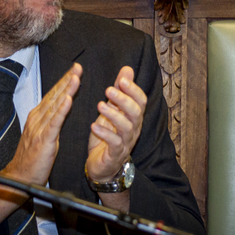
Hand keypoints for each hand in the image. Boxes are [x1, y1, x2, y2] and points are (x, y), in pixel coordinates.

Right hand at [0, 63, 79, 222]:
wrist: (20, 177)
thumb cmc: (33, 157)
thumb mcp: (44, 133)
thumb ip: (52, 119)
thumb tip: (62, 105)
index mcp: (38, 116)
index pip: (53, 95)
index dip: (64, 81)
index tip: (75, 69)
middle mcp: (37, 119)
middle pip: (54, 96)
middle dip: (67, 80)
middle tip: (78, 67)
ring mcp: (39, 129)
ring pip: (55, 106)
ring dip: (66, 90)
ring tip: (75, 77)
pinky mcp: (43, 140)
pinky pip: (54, 123)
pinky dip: (61, 110)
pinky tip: (67, 100)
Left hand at [86, 65, 145, 184]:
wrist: (102, 165)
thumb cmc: (107, 135)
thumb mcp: (112, 110)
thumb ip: (120, 91)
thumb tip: (127, 68)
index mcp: (133, 117)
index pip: (141, 101)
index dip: (134, 90)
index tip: (122, 79)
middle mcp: (133, 129)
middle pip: (136, 113)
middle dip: (124, 100)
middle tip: (109, 89)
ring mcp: (126, 142)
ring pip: (126, 127)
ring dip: (114, 115)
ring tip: (100, 105)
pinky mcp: (115, 154)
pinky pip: (114, 144)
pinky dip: (105, 134)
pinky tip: (93, 126)